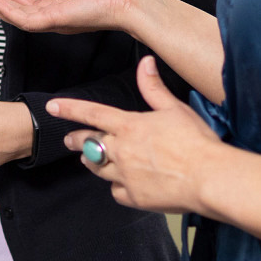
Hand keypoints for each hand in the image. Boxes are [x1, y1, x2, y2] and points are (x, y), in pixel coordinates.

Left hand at [51, 56, 224, 213]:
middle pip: (89, 144)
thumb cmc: (195, 141)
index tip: (52, 107)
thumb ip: (154, 88)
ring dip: (92, 162)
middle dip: (76, 141)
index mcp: (129, 126)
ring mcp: (125, 176)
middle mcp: (121, 151)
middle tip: (69, 140)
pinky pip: (116, 192)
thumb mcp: (175, 108)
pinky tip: (122, 185)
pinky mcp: (134, 197)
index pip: (92, 113)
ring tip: (89, 161)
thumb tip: (145, 62)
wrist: (207, 177)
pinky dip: (117, 187)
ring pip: (98, 169)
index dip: (70, 109)